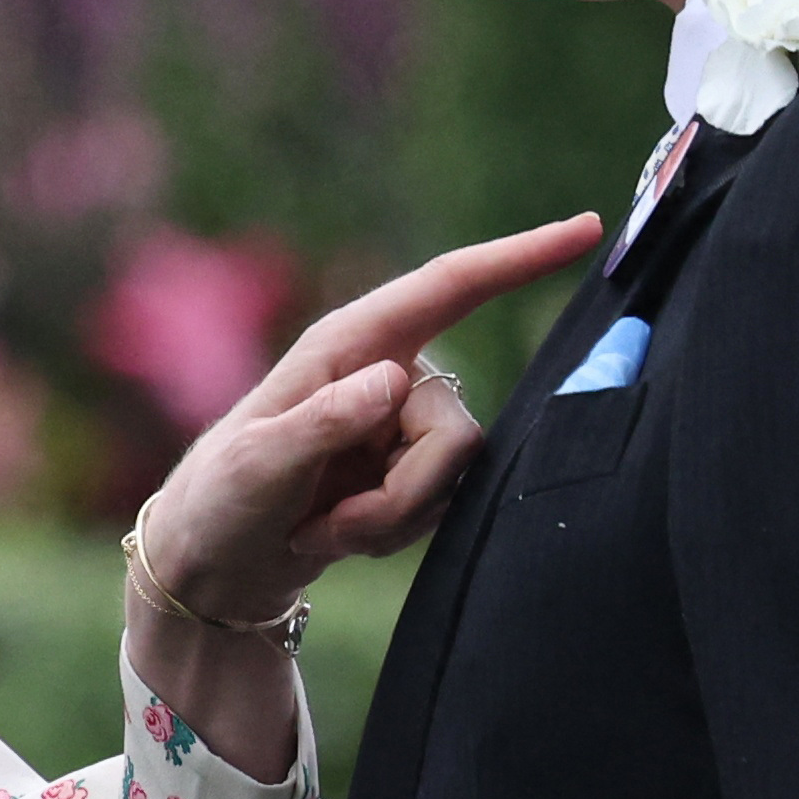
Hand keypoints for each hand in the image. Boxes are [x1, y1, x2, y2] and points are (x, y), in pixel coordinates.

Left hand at [122, 214, 606, 756]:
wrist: (210, 569)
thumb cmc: (220, 501)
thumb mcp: (259, 464)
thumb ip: (326, 422)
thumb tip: (395, 380)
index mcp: (349, 346)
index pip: (449, 288)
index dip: (520, 258)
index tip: (589, 229)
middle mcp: (386, 376)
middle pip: (457, 432)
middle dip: (402, 497)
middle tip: (329, 524)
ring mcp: (401, 426)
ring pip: (454, 476)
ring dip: (389, 522)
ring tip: (322, 529)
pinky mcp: (408, 472)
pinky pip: (440, 507)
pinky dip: (389, 535)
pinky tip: (336, 536)